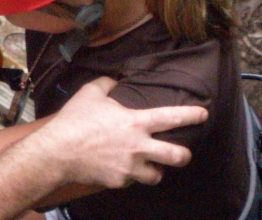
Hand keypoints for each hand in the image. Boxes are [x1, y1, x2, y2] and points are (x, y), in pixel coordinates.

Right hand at [42, 77, 206, 187]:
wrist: (57, 152)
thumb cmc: (74, 121)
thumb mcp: (90, 93)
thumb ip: (107, 83)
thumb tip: (115, 80)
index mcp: (136, 122)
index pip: (172, 117)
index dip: (191, 115)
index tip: (204, 113)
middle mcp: (139, 146)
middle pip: (177, 156)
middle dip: (184, 155)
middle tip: (182, 153)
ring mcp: (130, 167)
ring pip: (157, 175)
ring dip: (156, 170)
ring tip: (151, 167)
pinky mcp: (119, 181)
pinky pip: (132, 180)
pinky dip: (130, 176)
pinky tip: (122, 169)